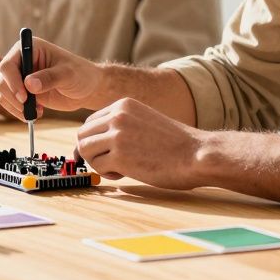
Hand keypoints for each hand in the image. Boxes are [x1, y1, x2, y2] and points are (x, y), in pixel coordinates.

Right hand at [0, 36, 104, 119]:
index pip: (8, 65)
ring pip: (3, 93)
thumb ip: (49, 78)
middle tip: (29, 109)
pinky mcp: (23, 92)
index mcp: (29, 48)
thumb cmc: (81, 74)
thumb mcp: (68, 74)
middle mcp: (21, 61)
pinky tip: (37, 113)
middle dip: (13, 97)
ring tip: (37, 112)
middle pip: (2, 80)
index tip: (24, 97)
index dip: (12, 82)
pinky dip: (19, 112)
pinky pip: (11, 103)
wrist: (88, 88)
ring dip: (16, 107)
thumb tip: (28, 84)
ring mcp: (20, 78)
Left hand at [76, 98, 205, 189]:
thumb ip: (119, 126)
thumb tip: (87, 145)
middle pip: (82, 135)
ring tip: (119, 167)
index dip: (97, 141)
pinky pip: (97, 167)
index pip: (90, 122)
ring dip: (98, 163)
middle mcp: (117, 115)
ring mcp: (117, 134)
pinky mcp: (119, 156)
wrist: (197, 154)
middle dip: (93, 152)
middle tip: (113, 162)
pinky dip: (107, 174)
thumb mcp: (144, 121)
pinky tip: (125, 173)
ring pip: (85, 150)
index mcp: (123, 104)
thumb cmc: (175, 144)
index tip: (112, 151)